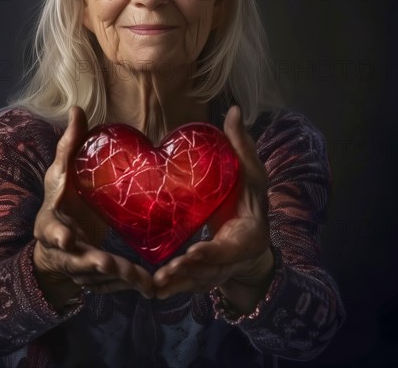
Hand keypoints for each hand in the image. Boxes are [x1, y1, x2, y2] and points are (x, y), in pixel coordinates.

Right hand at [33, 106, 153, 307]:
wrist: (57, 237)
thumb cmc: (61, 199)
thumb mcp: (60, 173)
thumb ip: (69, 145)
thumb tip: (77, 108)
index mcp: (51, 221)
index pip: (50, 228)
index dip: (56, 234)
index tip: (66, 238)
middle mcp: (62, 248)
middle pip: (75, 259)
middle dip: (92, 262)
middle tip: (109, 263)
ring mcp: (76, 264)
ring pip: (98, 276)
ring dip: (117, 278)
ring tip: (140, 280)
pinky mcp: (93, 274)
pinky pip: (111, 283)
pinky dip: (128, 284)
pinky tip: (149, 286)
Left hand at [153, 106, 273, 311]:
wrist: (251, 237)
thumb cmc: (251, 202)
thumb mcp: (253, 174)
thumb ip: (243, 146)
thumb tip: (236, 109)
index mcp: (246, 236)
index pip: (229, 248)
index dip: (213, 254)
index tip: (193, 253)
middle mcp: (230, 259)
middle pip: (207, 273)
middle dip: (186, 275)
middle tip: (163, 274)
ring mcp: (214, 271)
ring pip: (191, 284)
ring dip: (171, 285)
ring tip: (150, 282)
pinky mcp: (199, 275)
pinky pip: (182, 285)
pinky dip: (166, 288)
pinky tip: (145, 287)